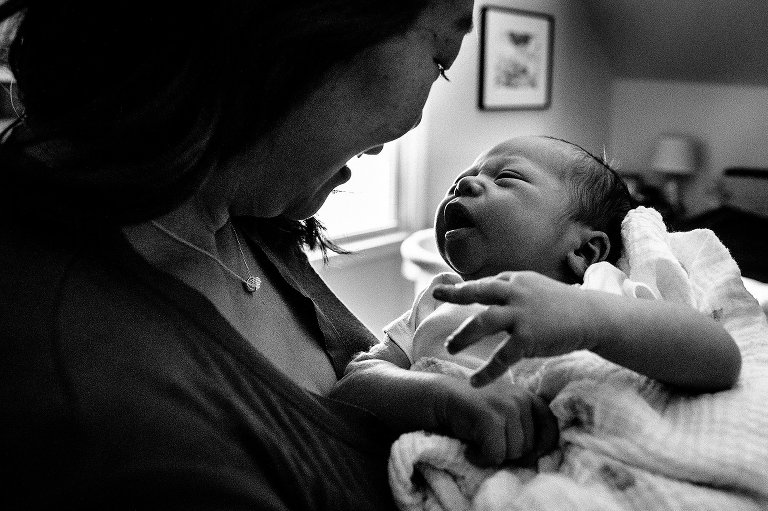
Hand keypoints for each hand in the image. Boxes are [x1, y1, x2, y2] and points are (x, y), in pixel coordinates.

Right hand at [431, 375, 557, 466]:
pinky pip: (495, 454)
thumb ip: (526, 427)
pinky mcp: (489, 417)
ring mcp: (505, 406)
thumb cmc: (476, 413)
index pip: (551, 430)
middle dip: (509, 453)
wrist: (443, 399)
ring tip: (479, 444)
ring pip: (513, 453)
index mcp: (529, 398)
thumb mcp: (507, 413)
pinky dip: (480, 459)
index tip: (520, 453)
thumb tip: (540, 459)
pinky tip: (470, 450)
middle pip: (530, 448)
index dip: (539, 449)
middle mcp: (521, 399)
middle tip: (489, 443)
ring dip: (493, 456)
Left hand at [433, 271, 599, 386]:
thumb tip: (493, 296)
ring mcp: (521, 314)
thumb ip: (514, 291)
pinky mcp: (528, 337)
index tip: (443, 289)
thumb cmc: (564, 306)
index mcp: (516, 281)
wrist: (593, 317)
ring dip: (462, 335)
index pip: (484, 283)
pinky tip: (475, 382)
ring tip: (450, 347)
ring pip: (482, 322)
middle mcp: (515, 293)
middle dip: (455, 295)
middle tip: (435, 298)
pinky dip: (487, 370)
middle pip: (477, 292)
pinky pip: (501, 356)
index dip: (463, 287)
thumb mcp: (537, 289)